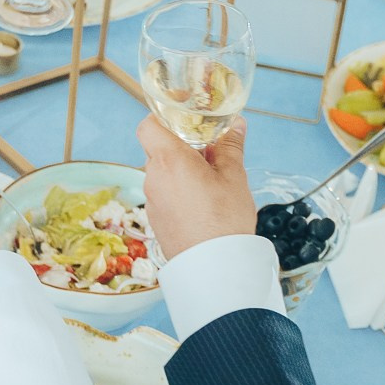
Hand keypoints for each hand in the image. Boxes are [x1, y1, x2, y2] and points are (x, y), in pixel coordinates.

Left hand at [136, 116, 256, 260]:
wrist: (214, 266)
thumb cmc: (224, 220)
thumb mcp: (234, 177)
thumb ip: (230, 146)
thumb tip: (236, 125)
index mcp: (169, 159)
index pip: (148, 125)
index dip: (161, 118)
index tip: (181, 120)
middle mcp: (153, 177)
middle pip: (157, 150)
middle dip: (180, 147)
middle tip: (206, 151)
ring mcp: (152, 200)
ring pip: (161, 173)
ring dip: (180, 170)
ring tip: (209, 180)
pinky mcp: (156, 219)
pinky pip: (163, 194)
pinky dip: (178, 191)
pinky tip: (201, 202)